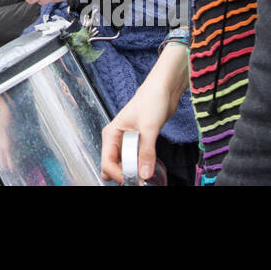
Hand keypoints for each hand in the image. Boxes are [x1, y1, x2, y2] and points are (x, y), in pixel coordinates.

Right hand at [101, 43, 187, 182]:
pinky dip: (139, 167)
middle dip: (122, 175)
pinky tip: (148, 168)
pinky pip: (134, 160)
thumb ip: (146, 152)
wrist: (164, 89)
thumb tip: (144, 174)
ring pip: (123, 165)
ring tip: (145, 175)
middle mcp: (116, 139)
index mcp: (111, 133)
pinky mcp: (138, 142)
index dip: (118, 174)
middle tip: (138, 180)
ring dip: (132, 172)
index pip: (107, 162)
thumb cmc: (151, 100)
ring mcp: (127, 142)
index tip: (134, 179)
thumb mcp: (149, 128)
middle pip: (112, 166)